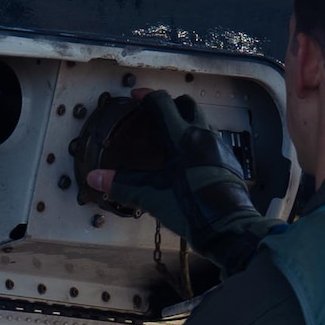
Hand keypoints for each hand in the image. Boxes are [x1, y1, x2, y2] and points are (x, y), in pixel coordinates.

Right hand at [81, 91, 271, 274]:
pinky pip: (213, 139)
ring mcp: (219, 147)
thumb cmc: (192, 210)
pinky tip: (189, 158)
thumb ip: (122, 184)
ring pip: (202, 120)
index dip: (147, 96)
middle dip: (170, 104)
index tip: (137, 96)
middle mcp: (204, 136)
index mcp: (183, 138)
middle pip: (187, 104)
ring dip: (186, 121)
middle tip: (155, 113)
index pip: (163, 104)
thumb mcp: (152, 197)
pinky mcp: (229, 161)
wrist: (228, 227)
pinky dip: (199, 140)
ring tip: (171, 135)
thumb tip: (96, 178)